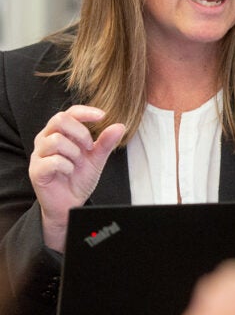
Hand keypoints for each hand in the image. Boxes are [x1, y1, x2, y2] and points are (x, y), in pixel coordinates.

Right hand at [28, 105, 124, 252]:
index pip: (69, 113)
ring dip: (74, 152)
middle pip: (59, 120)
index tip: (102, 116)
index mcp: (59, 132)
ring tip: (77, 163)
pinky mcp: (35, 171)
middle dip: (80, 132)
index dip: (85, 111)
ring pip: (55, 140)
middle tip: (89, 147)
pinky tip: (69, 171)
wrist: (70, 203)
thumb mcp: (97, 158)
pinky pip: (52, 161)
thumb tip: (120, 126)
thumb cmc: (79, 177)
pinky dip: (66, 166)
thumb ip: (106, 142)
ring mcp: (38, 155)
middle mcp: (45, 139)